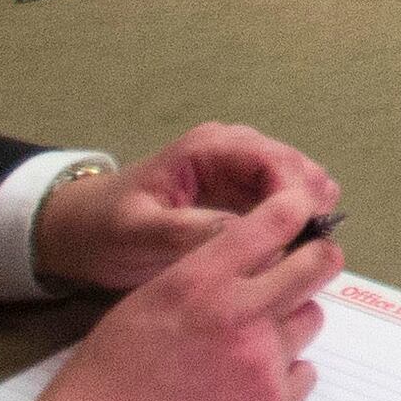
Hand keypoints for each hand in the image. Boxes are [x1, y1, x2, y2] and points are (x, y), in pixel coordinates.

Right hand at [16, 187, 337, 400]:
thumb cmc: (102, 382)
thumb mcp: (143, 304)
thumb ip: (201, 280)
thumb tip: (247, 267)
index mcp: (198, 280)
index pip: (273, 222)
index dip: (293, 212)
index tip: (301, 212)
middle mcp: (239, 313)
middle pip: (317, 264)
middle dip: (317, 260)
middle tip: (310, 267)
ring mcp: (262, 363)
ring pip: (312, 320)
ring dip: (291, 324)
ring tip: (247, 345)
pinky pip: (305, 373)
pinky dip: (285, 375)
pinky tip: (244, 386)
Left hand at [32, 123, 338, 292]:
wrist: (83, 231)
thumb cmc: (106, 227)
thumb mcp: (140, 232)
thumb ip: (189, 231)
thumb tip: (243, 236)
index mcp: (206, 148)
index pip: (271, 158)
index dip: (295, 192)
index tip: (305, 230)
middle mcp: (231, 150)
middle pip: (294, 166)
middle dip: (310, 202)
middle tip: (316, 245)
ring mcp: (239, 171)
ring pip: (296, 184)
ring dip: (308, 213)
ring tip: (310, 251)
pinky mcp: (241, 195)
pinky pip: (282, 203)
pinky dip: (294, 222)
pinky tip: (296, 250)